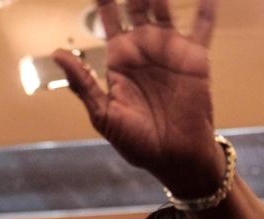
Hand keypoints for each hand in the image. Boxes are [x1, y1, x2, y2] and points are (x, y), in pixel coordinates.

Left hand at [54, 0, 222, 194]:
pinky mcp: (195, 58)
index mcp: (119, 58)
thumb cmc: (137, 142)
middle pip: (136, 4)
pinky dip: (206, 8)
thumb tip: (57, 54)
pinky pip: (202, 27)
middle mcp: (144, 48)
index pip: (108, 17)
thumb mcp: (104, 114)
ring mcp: (170, 50)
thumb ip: (83, 83)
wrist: (174, 158)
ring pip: (165, 7)